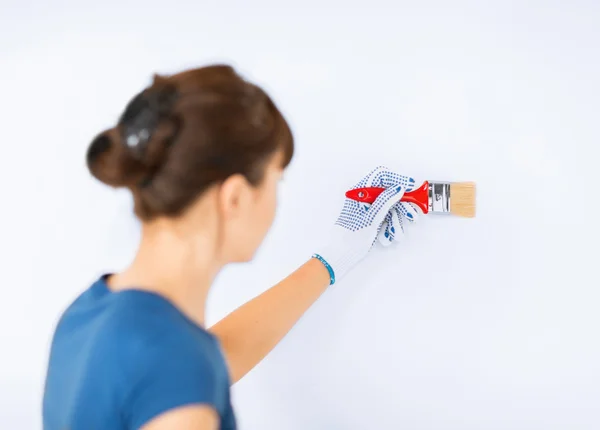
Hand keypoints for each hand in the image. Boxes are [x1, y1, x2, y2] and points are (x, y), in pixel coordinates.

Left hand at [313, 166, 417, 284]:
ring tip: (395, 233)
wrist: (342, 254)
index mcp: (360, 192)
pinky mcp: (372, 218)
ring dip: (396, 221)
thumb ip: (385, 200)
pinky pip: (386, 218)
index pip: (381, 177)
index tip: (411, 187)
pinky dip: (390, 226)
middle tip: (411, 215)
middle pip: (389, 193)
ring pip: (390, 208)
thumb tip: (398, 188)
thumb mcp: (371, 217)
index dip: (397, 179)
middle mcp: (364, 198)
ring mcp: (369, 208)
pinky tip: (388, 236)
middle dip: (401, 207)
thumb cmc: (350, 237)